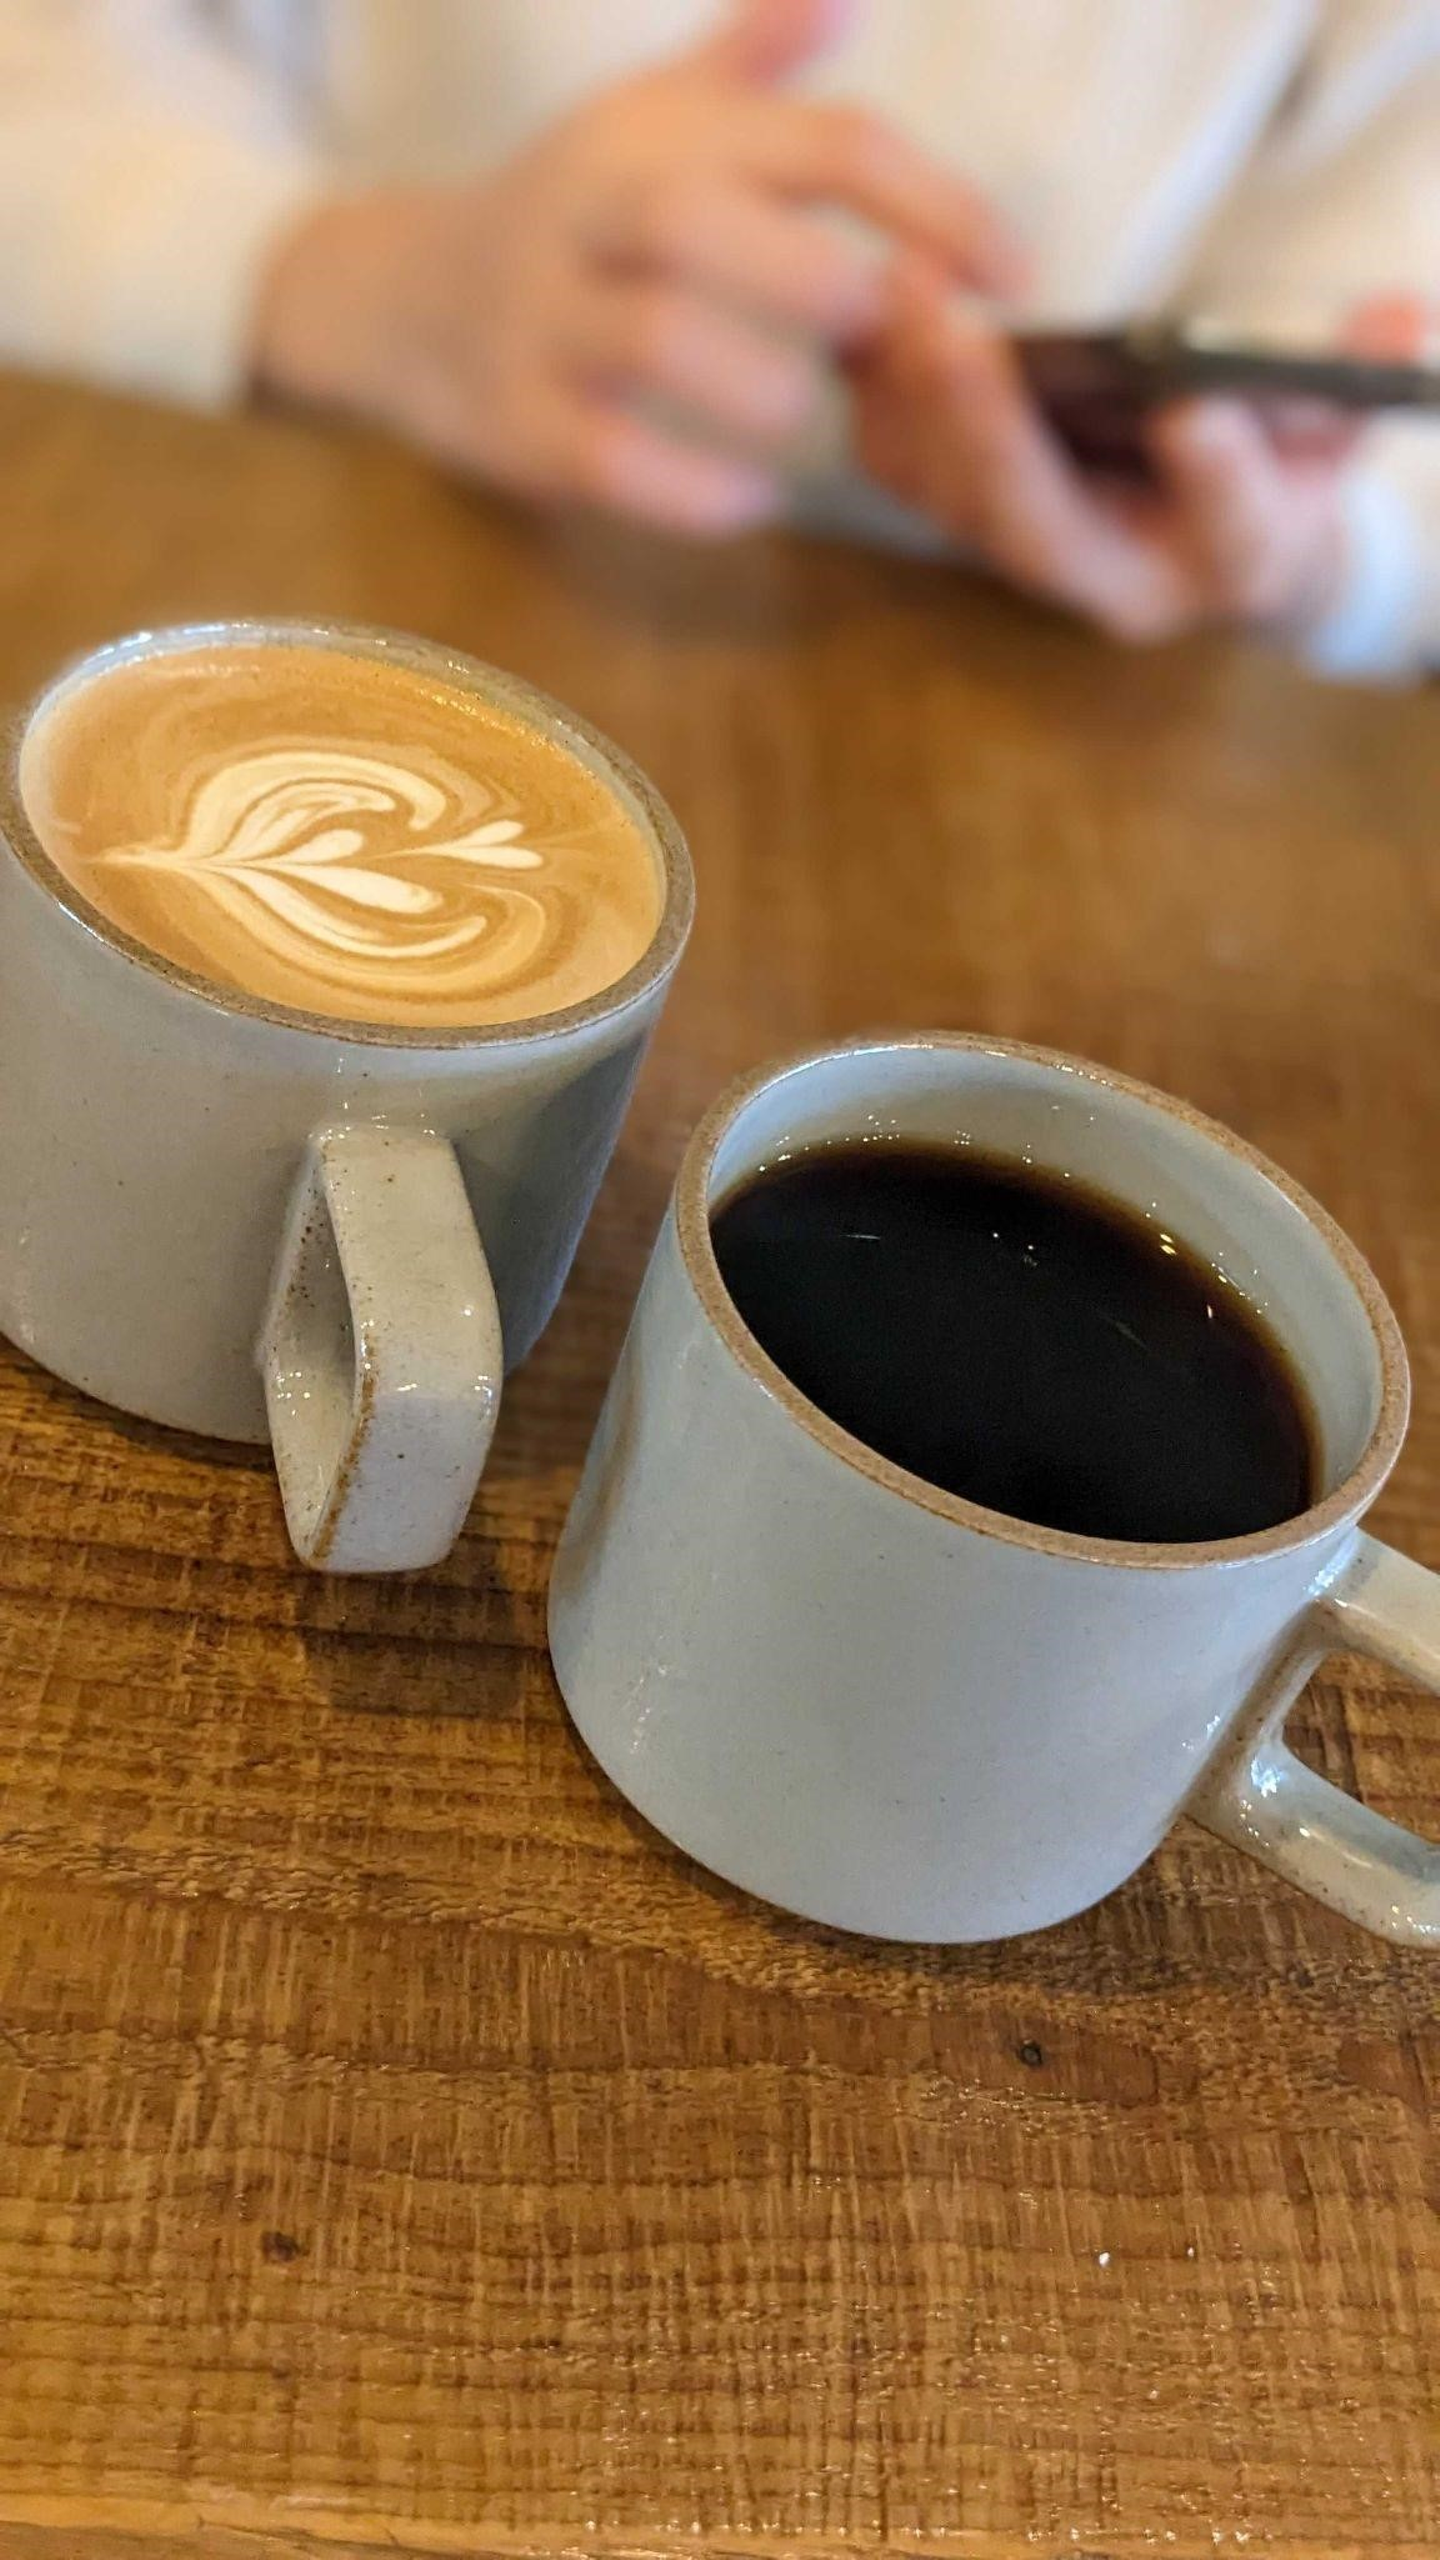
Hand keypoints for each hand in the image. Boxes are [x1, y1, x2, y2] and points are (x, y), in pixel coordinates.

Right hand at [252, 0, 1015, 535]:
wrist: (405, 300)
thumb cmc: (572, 212)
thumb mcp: (655, 117)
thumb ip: (756, 65)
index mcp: (660, 135)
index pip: (819, 144)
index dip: (938, 206)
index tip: (1017, 275)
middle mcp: (593, 213)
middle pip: (702, 221)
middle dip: (813, 282)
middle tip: (874, 339)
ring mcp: (544, 320)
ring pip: (652, 339)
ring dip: (755, 388)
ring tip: (803, 418)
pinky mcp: (517, 423)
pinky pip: (606, 456)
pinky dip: (691, 488)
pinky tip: (749, 501)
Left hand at [852, 261, 1358, 641]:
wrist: (1211, 548)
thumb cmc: (1277, 479)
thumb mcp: (1335, 437)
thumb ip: (1354, 384)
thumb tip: (1397, 322)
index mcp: (1226, 563)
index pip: (1229, 529)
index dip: (1218, 475)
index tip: (1195, 413)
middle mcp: (1115, 582)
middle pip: (1045, 530)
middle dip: (999, 435)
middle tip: (961, 337)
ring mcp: (1033, 562)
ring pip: (959, 505)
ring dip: (920, 405)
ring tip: (903, 299)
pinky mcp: (975, 526)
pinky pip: (909, 477)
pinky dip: (882, 402)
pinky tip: (870, 321)